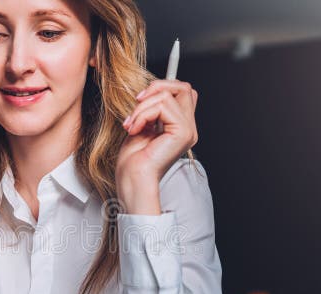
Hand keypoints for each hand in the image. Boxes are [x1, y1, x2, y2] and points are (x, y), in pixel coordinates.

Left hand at [115, 80, 198, 214]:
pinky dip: (143, 114)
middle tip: (137, 103)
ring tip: (132, 124)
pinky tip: (135, 128)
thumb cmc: (133, 159)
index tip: (139, 100)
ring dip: (142, 107)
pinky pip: (163, 106)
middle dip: (155, 88)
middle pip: (183, 87)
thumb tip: (151, 89)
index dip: (162, 87)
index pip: (183, 92)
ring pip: (167, 96)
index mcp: (180, 127)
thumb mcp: (142, 125)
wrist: (132, 178)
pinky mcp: (183, 132)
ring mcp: (188, 130)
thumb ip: (152, 108)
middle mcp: (188, 128)